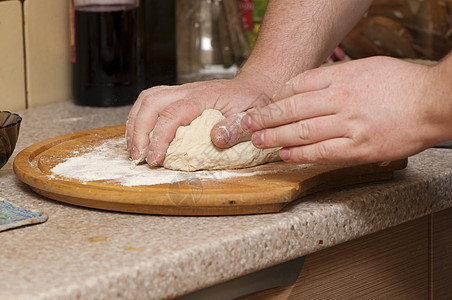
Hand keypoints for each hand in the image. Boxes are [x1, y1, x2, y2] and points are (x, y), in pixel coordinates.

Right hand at [126, 76, 276, 165]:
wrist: (256, 86)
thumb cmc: (253, 103)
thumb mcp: (253, 118)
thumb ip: (235, 128)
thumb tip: (215, 139)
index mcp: (203, 97)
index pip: (172, 115)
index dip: (159, 139)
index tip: (154, 159)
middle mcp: (188, 91)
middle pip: (151, 102)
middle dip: (138, 130)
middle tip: (137, 156)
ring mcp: (182, 91)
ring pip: (148, 98)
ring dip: (135, 122)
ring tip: (133, 147)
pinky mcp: (179, 96)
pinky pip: (153, 100)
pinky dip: (141, 117)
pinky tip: (141, 134)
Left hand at [241, 56, 443, 162]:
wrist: (433, 102)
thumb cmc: (402, 84)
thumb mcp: (365, 68)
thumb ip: (336, 77)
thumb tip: (309, 87)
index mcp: (341, 78)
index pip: (298, 86)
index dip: (277, 97)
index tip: (265, 104)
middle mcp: (340, 100)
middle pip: (292, 108)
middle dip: (265, 117)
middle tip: (246, 124)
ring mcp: (348, 125)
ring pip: (302, 131)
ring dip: (275, 137)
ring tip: (257, 141)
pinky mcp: (358, 147)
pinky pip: (321, 152)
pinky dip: (300, 154)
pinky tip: (285, 155)